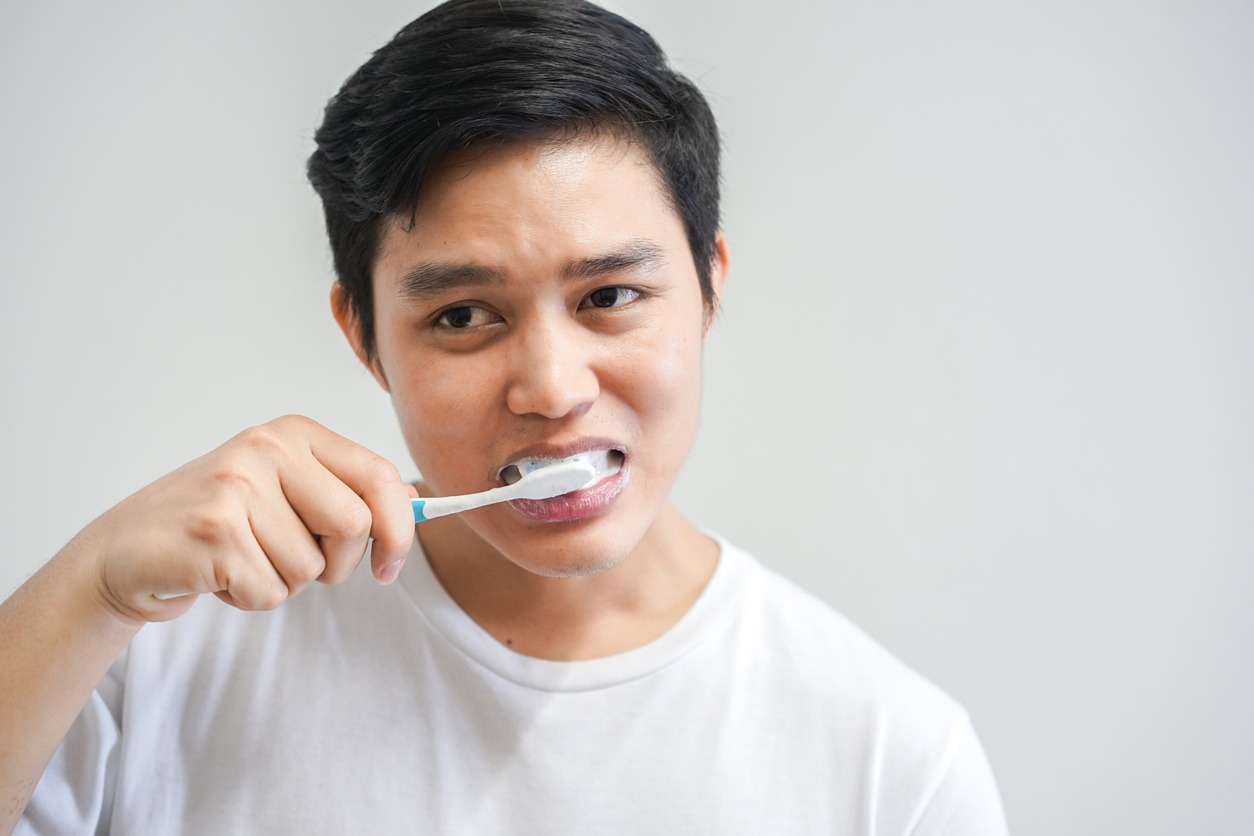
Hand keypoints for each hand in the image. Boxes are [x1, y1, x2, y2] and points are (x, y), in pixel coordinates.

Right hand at [78, 415, 416, 622]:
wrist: (126, 548)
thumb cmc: (220, 522)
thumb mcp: (287, 491)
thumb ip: (347, 492)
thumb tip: (417, 501)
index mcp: (295, 434)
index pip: (380, 477)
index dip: (399, 529)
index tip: (390, 566)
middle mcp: (266, 449)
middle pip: (354, 526)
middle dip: (336, 565)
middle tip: (298, 564)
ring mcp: (236, 487)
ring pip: (310, 568)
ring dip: (284, 583)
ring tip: (244, 560)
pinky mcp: (213, 532)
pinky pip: (270, 592)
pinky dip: (251, 599)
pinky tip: (219, 576)